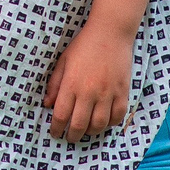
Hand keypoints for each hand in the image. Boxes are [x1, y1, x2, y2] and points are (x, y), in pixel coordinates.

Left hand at [43, 24, 133, 143]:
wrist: (111, 32)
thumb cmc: (84, 45)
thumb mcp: (63, 62)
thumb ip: (54, 84)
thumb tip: (47, 104)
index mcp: (71, 84)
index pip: (61, 115)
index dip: (56, 128)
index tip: (55, 132)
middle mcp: (89, 92)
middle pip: (79, 125)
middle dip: (72, 136)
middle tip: (70, 137)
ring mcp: (107, 93)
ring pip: (99, 125)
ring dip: (90, 132)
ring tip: (86, 130)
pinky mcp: (122, 92)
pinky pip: (117, 116)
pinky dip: (110, 124)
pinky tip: (104, 122)